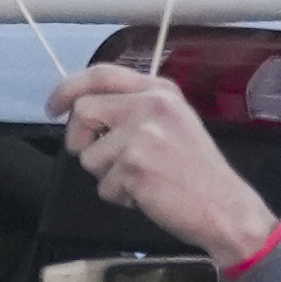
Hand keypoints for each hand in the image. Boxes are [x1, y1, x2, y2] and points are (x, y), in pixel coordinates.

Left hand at [50, 65, 279, 265]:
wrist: (227, 207)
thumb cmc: (198, 173)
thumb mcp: (174, 122)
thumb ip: (135, 110)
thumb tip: (87, 111)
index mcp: (159, 91)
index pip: (101, 74)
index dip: (69, 88)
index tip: (54, 106)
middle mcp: (150, 105)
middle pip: (83, 111)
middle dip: (80, 140)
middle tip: (99, 160)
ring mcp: (141, 134)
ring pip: (88, 154)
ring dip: (107, 175)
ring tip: (140, 180)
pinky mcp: (134, 165)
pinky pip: (103, 185)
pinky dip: (119, 197)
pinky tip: (147, 195)